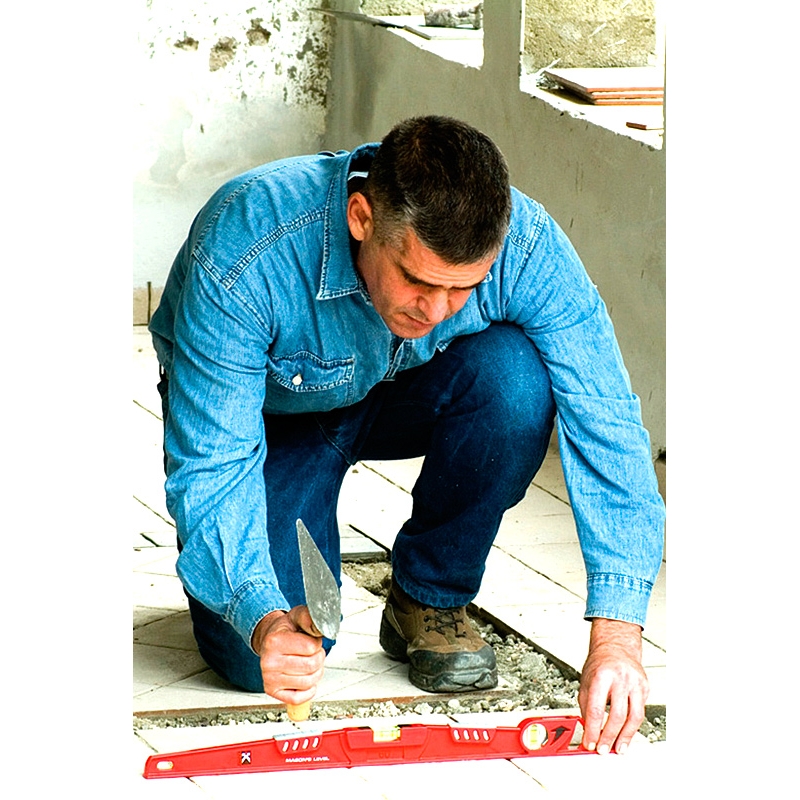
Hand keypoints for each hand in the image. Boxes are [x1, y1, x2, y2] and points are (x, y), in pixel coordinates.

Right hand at [251, 606, 325, 703]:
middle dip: (319, 658)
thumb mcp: (296, 616)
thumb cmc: (285, 631)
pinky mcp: (272, 691)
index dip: (317, 643)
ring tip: (308, 663)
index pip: (311, 647)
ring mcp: (269, 678)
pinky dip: (308, 690)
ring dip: (315, 673)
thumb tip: (319, 625)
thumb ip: (309, 617)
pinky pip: (299, 698)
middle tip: (313, 653)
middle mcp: (269, 661)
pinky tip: (304, 679)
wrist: (269, 640)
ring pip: (308, 682)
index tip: (311, 641)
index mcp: (274, 641)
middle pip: (311, 666)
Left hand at [578, 618, 648, 754]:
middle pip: (617, 715)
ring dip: (626, 737)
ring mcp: (635, 682)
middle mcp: (620, 678)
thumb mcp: (585, 681)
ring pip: (634, 717)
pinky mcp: (645, 687)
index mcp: (601, 675)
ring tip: (619, 748)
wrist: (616, 647)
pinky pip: (640, 711)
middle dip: (609, 736)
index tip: (589, 742)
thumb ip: (585, 704)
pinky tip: (626, 733)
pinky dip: (633, 725)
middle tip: (603, 749)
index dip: (592, 730)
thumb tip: (587, 728)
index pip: (596, 709)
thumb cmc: (600, 663)